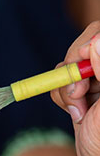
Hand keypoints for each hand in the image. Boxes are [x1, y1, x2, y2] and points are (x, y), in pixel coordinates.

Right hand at [51, 21, 99, 155]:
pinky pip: (60, 82)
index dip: (88, 43)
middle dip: (73, 72)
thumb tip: (96, 41)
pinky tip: (77, 114)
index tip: (80, 60)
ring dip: (66, 90)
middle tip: (78, 94)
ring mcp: (95, 81)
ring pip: (67, 67)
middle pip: (83, 48)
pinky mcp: (81, 91)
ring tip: (79, 112)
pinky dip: (61, 97)